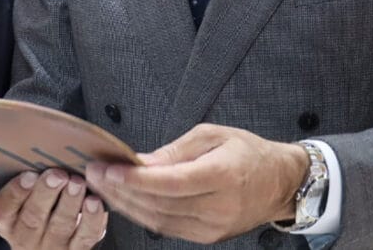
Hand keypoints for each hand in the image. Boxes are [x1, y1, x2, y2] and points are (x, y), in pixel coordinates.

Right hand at [0, 170, 108, 248]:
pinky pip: (85, 236)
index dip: (15, 192)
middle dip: (46, 194)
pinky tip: (95, 202)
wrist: (50, 239)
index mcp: (6, 219)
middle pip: (33, 218)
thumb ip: (25, 174)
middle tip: (58, 175)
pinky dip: (91, 218)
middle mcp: (25, 237)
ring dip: (70, 203)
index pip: (2, 209)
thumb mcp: (21, 192)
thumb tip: (38, 140)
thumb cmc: (35, 202)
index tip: (29, 175)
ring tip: (77, 183)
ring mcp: (51, 246)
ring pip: (60, 226)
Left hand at [85, 123, 305, 243]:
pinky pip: (166, 228)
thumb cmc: (248, 153)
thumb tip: (140, 162)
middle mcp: (218, 207)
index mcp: (224, 176)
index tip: (107, 168)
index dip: (134, 178)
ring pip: (157, 220)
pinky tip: (124, 200)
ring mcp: (213, 227)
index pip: (170, 182)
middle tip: (93, 172)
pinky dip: (141, 214)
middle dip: (120, 189)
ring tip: (101, 185)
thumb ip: (175, 150)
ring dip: (124, 203)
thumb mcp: (214, 135)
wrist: (280, 183)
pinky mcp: (207, 237)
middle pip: (158, 203)